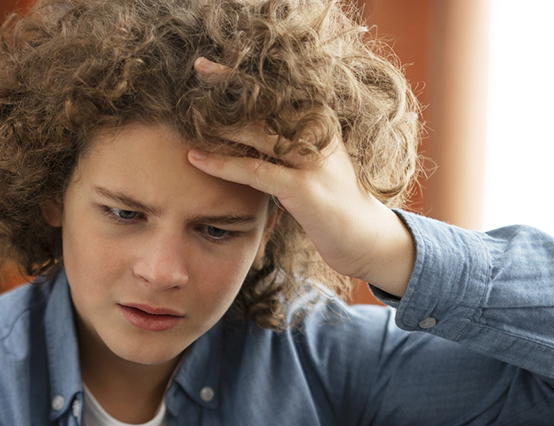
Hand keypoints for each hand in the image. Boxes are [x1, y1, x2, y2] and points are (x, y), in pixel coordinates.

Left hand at [186, 56, 415, 296]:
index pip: (280, 89)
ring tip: (188, 113)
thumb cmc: (331, 201)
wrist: (365, 238)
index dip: (247, 72)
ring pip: (260, 133)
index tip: (215, 59)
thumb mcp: (309, 164)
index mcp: (320, 122)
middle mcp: (318, 134)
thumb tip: (245, 131)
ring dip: (221, 122)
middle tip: (198, 64)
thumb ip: (284, 145)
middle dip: (231, 82)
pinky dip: (225, 164)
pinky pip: (256, 172)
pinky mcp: (304, 190)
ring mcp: (312, 161)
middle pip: (269, 100)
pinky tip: (198, 159)